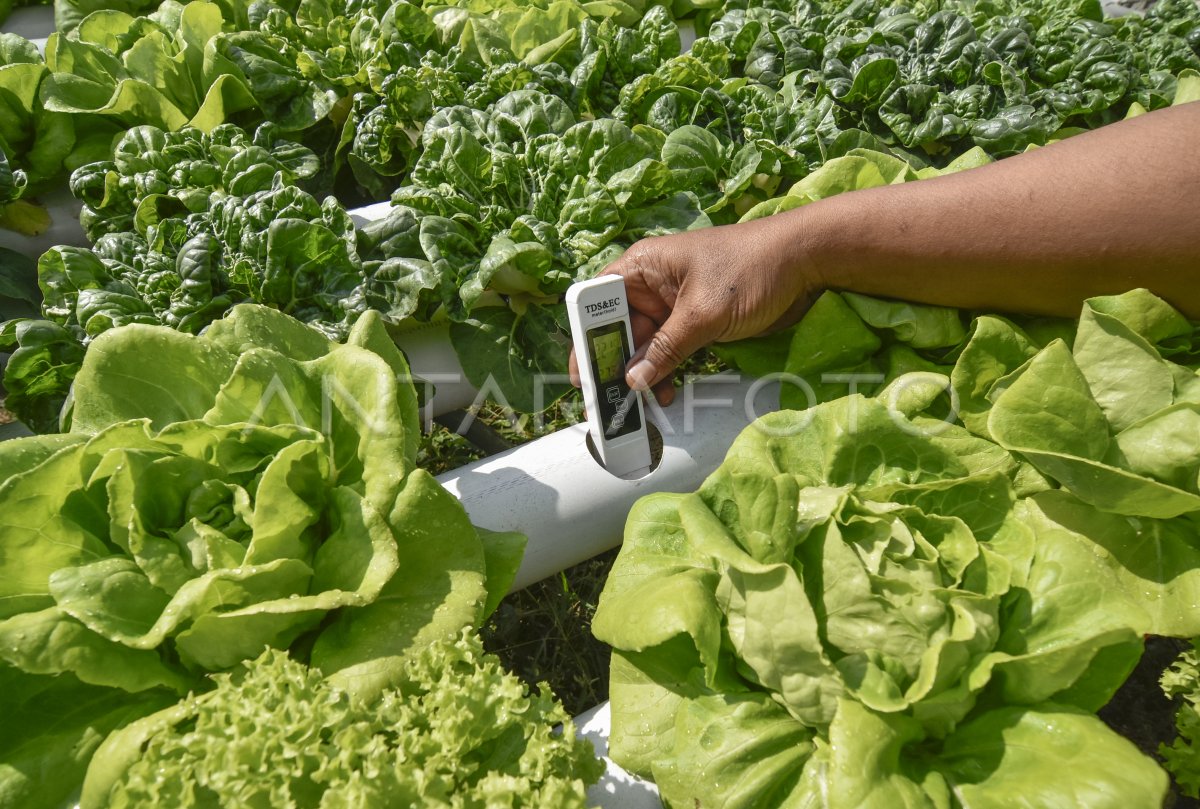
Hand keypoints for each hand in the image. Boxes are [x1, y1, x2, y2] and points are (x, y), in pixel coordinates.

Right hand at [569, 214, 822, 405]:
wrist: (806, 261)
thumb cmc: (750, 272)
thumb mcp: (703, 314)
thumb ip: (666, 349)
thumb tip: (631, 381)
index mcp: (643, 267)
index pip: (597, 302)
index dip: (585, 338)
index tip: (583, 375)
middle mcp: (651, 284)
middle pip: (618, 328)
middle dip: (614, 365)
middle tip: (608, 403)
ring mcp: (673, 304)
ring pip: (644, 344)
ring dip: (641, 374)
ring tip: (641, 406)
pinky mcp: (695, 320)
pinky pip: (669, 349)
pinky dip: (665, 371)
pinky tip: (665, 393)